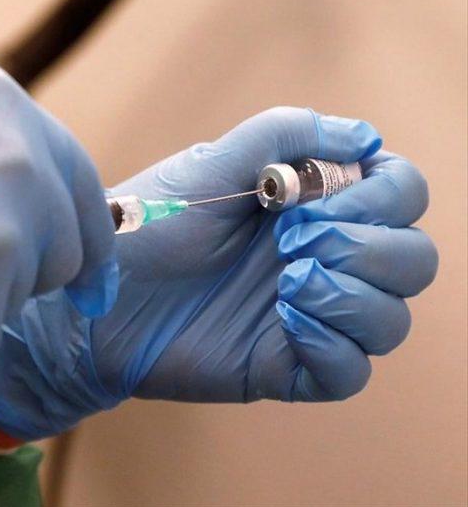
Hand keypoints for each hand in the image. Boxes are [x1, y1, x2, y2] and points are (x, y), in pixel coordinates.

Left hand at [0, 107, 437, 439]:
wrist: (92, 299)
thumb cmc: (144, 227)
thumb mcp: (206, 167)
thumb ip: (279, 136)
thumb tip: (362, 138)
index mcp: (311, 206)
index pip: (399, 194)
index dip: (384, 194)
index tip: (320, 197)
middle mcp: (321, 259)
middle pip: (413, 258)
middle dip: (370, 244)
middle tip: (294, 240)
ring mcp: (307, 315)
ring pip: (393, 317)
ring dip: (354, 293)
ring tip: (289, 281)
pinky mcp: (286, 365)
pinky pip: (352, 370)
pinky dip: (335, 343)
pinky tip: (287, 320)